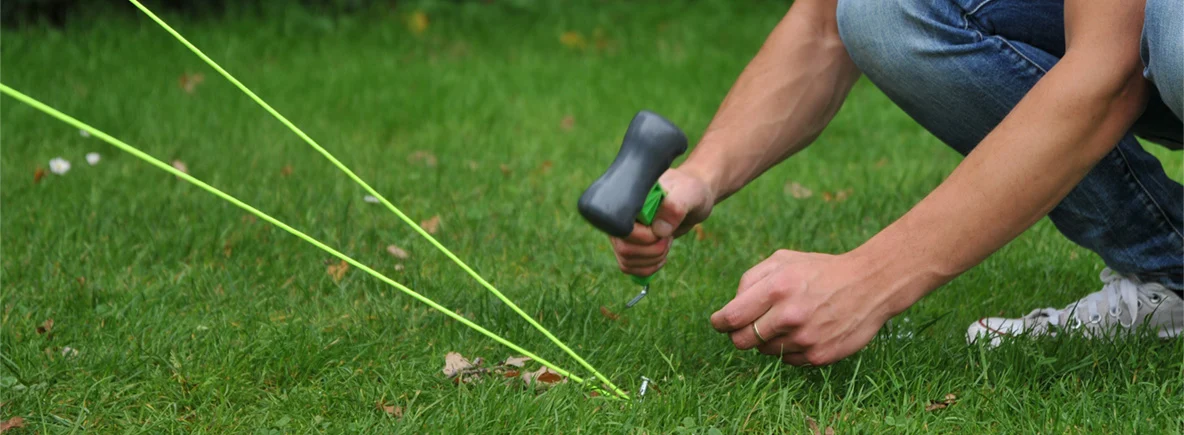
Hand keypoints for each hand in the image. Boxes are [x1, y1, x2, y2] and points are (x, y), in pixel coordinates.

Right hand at [610, 167, 714, 276]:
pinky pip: (629, 267)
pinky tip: (661, 256)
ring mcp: (624, 232)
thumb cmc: (690, 191)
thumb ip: (675, 207)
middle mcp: (621, 216)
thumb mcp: (690, 192)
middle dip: (652, 251)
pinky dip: (648, 268)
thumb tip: (658, 230)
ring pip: (626, 261)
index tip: (665, 231)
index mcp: (629, 200)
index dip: (645, 237)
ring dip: (652, 260)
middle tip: (669, 238)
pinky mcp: (630, 245)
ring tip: (666, 243)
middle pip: (624, 248)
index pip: (622, 228)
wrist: (692, 199)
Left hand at [709, 249, 911, 365]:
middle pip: (741, 341)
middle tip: (747, 326)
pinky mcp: (819, 356)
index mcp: (776, 288)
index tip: (719, 322)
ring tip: (786, 322)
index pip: (731, 318)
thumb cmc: (820, 270)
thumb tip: (732, 306)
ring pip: (764, 351)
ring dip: (767, 340)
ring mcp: (805, 339)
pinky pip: (787, 360)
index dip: (719, 323)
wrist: (870, 285)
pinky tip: (804, 331)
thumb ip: (750, 279)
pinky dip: (789, 349)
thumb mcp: (783, 260)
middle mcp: (789, 316)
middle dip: (739, 334)